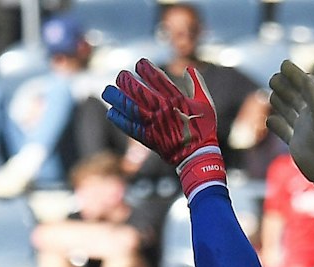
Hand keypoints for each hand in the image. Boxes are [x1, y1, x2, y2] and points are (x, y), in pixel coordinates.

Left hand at [102, 59, 223, 195]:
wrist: (197, 156)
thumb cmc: (203, 128)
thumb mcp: (206, 103)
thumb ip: (197, 85)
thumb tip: (188, 68)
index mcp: (177, 100)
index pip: (158, 80)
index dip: (147, 69)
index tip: (140, 63)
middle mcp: (163, 111)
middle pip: (141, 93)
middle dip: (128, 82)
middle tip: (120, 75)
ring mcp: (154, 126)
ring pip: (132, 109)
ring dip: (118, 99)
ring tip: (108, 91)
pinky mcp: (149, 139)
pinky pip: (131, 128)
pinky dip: (120, 121)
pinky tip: (111, 112)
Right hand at [265, 59, 313, 183]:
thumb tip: (307, 77)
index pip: (305, 85)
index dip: (295, 74)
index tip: (284, 64)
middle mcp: (310, 116)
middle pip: (295, 96)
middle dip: (285, 85)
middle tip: (274, 77)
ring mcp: (302, 129)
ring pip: (289, 111)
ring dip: (280, 101)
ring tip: (271, 94)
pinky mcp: (296, 143)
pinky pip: (284, 131)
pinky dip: (276, 125)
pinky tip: (269, 121)